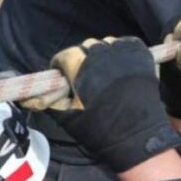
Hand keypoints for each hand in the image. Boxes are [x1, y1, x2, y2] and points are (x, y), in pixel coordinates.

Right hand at [33, 37, 180, 172]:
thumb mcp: (67, 116)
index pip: (65, 55)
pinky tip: (121, 69)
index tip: (63, 76)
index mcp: (81, 65)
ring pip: (107, 45)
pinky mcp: (142, 54)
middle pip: (86, 48)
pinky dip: (122, 53)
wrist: (138, 135)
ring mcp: (124, 52)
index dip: (61, 66)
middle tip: (85, 78)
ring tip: (105, 74)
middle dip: (82, 60)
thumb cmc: (100, 129)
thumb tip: (38, 94)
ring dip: (103, 56)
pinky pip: (127, 45)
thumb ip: (51, 101)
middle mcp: (102, 52)